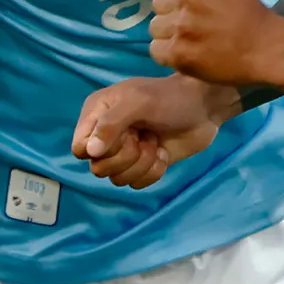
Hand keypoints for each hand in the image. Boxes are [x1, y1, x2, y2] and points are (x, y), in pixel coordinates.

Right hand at [71, 75, 231, 188]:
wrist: (204, 108)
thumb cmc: (169, 98)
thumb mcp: (138, 102)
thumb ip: (111, 124)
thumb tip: (91, 152)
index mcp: (97, 114)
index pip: (79, 147)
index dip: (98, 150)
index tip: (121, 136)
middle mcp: (106, 135)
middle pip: (99, 168)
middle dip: (126, 157)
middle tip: (143, 137)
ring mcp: (124, 152)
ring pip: (118, 179)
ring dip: (142, 164)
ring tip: (155, 143)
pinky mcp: (142, 166)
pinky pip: (136, 185)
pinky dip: (153, 172)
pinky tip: (162, 154)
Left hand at [149, 0, 283, 86]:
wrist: (266, 48)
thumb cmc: (252, 14)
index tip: (183, 1)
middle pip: (158, 2)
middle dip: (170, 13)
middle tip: (188, 24)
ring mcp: (180, 24)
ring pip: (155, 27)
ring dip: (168, 35)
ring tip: (187, 41)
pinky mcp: (177, 51)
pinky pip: (156, 49)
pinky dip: (167, 54)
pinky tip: (183, 54)